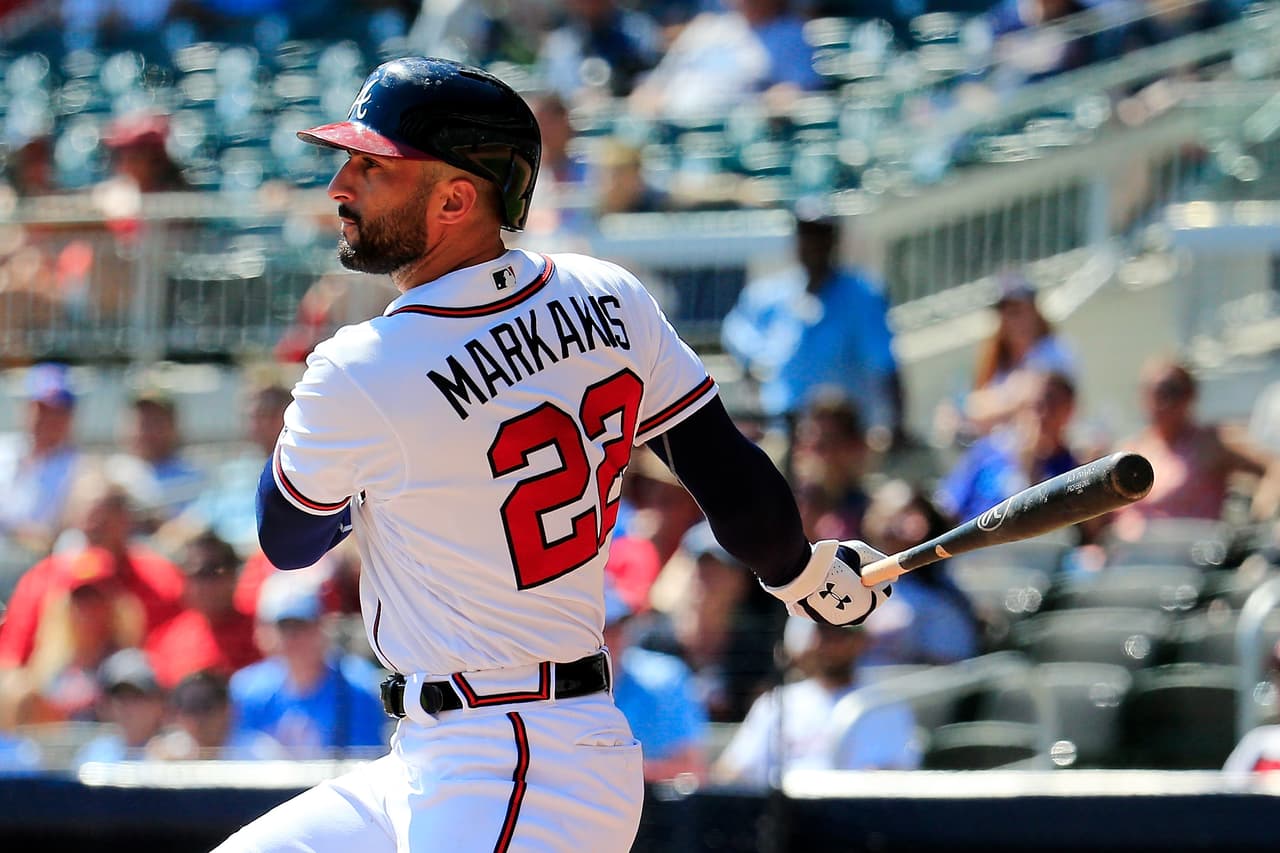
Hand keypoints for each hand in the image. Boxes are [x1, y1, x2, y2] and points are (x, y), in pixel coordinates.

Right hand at [763, 540, 892, 626]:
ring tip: (830, 574)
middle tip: (848, 569)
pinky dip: (827, 597)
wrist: (797, 571)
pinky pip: (828, 607)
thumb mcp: (859, 551)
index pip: (882, 593)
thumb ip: (879, 560)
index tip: (867, 567)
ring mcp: (834, 621)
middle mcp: (853, 618)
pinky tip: (818, 583)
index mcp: (867, 604)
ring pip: (846, 604)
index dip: (877, 578)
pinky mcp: (817, 619)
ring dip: (843, 591)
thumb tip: (895, 576)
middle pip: (865, 601)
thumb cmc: (831, 560)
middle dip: (860, 587)